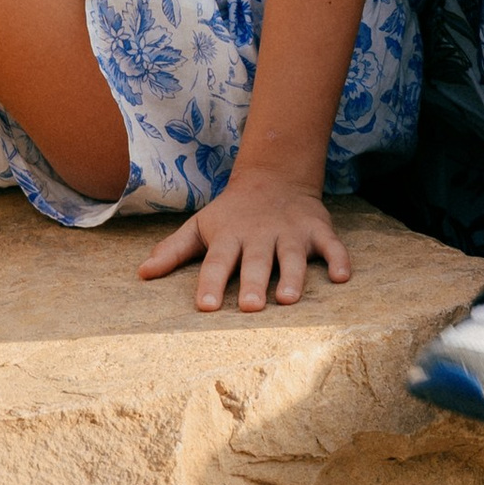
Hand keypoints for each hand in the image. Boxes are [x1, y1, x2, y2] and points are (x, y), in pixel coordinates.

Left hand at [140, 165, 351, 310]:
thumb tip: (141, 274)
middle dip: (254, 283)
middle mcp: (260, 234)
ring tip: (288, 300)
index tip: (206, 306)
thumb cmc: (231, 213)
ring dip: (292, 277)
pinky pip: (332, 245)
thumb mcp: (200, 226)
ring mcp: (291, 232)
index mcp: (230, 236)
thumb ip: (173, 250)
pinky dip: (338, 259)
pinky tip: (342, 276)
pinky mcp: (318, 230)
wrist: (274, 176)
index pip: (217, 262)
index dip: (211, 283)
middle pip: (256, 261)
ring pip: (292, 256)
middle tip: (251, 308)